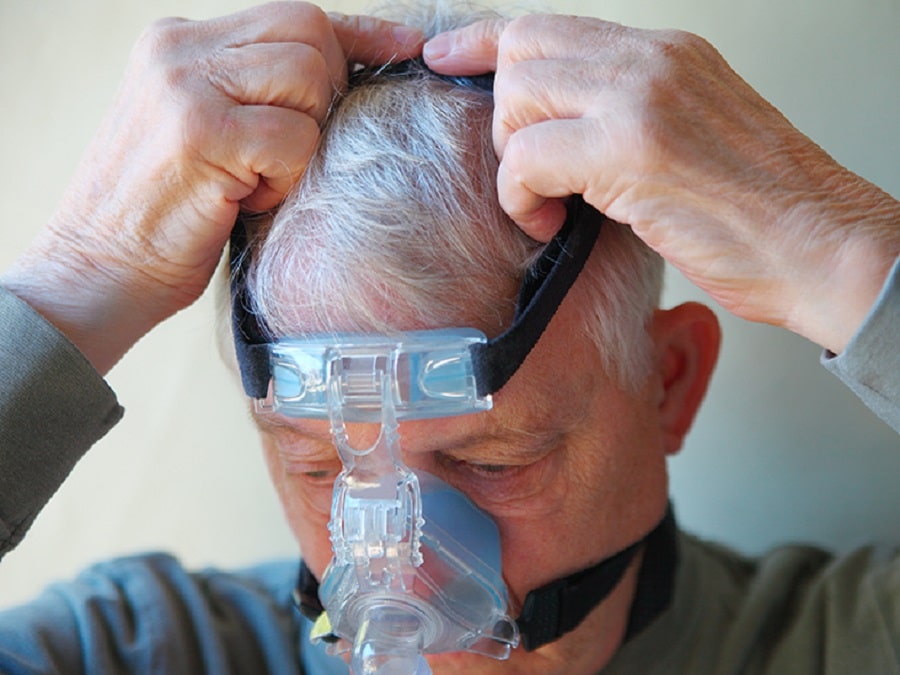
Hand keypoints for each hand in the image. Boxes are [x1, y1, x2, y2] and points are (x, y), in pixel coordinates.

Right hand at [2, 2, 422, 373]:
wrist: (97, 270)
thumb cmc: (164, 215)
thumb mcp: (206, 133)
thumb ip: (255, 93)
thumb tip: (343, 79)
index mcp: (179, 43)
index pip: (293, 16)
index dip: (358, 35)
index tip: (404, 49)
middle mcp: (178, 49)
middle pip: (309, 33)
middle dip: (326, 97)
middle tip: (288, 154)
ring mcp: (185, 84)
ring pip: (308, 77)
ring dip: (301, 141)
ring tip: (254, 179)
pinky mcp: (201, 130)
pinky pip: (295, 137)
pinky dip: (285, 178)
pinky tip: (243, 200)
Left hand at [424, 15, 899, 352]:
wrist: (820, 245)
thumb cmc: (757, 209)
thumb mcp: (691, 136)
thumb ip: (626, 114)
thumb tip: (559, 128)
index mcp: (666, 54)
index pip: (551, 24)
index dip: (485, 39)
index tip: (446, 56)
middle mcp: (652, 60)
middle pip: (522, 49)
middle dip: (506, 117)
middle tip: (531, 170)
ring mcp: (642, 97)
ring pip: (517, 97)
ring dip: (514, 161)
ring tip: (548, 205)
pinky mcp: (632, 149)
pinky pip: (528, 157)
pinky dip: (522, 198)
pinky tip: (551, 225)